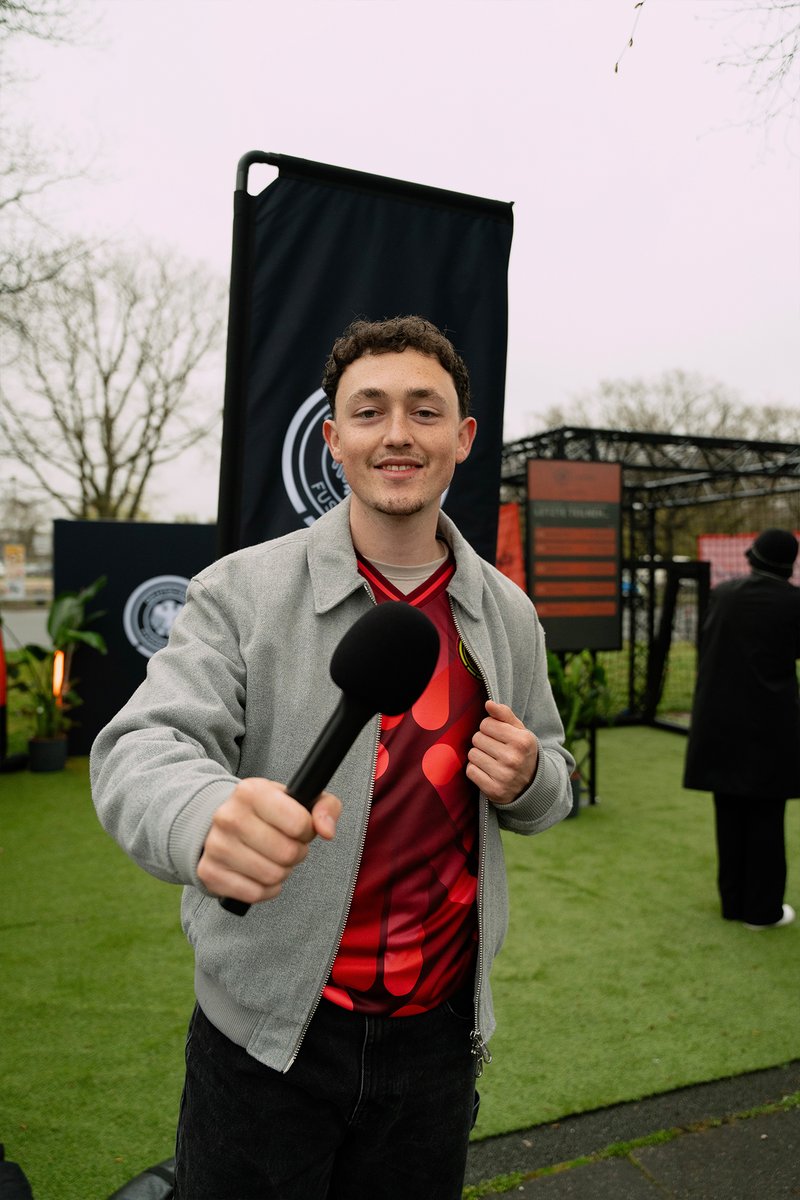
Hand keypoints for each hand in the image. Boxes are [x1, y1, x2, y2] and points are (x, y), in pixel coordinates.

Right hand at [197, 777, 340, 903]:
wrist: (222, 823)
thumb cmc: (268, 812)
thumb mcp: (298, 798)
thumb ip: (325, 807)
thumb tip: (327, 831)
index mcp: (251, 791)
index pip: (299, 823)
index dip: (307, 830)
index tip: (299, 828)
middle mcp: (228, 816)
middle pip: (287, 853)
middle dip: (295, 853)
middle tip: (287, 845)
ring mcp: (216, 845)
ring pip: (272, 876)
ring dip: (281, 872)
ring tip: (273, 858)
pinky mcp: (209, 872)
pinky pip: (254, 894)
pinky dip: (265, 889)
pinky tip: (260, 873)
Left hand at [467, 700, 538, 805]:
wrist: (531, 785)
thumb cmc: (521, 752)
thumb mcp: (520, 731)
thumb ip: (504, 714)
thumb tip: (488, 703)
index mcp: (522, 740)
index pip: (486, 724)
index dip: (489, 728)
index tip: (498, 736)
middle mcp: (514, 758)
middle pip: (477, 738)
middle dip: (483, 742)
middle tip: (494, 749)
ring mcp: (504, 776)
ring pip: (472, 754)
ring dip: (479, 756)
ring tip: (492, 760)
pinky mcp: (494, 790)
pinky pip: (470, 771)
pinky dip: (476, 770)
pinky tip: (488, 772)